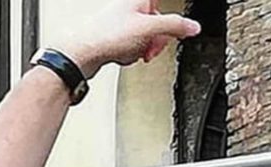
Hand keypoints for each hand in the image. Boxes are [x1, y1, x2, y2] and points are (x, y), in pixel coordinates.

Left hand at [55, 0, 200, 78]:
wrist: (79, 56)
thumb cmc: (105, 36)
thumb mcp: (149, 28)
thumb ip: (175, 26)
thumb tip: (192, 27)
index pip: (162, 5)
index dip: (170, 20)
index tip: (177, 29)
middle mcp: (127, 8)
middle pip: (155, 22)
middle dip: (155, 38)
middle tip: (150, 47)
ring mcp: (118, 25)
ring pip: (143, 37)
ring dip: (140, 48)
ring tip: (129, 51)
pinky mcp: (111, 41)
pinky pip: (129, 48)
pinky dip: (128, 54)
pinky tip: (120, 56)